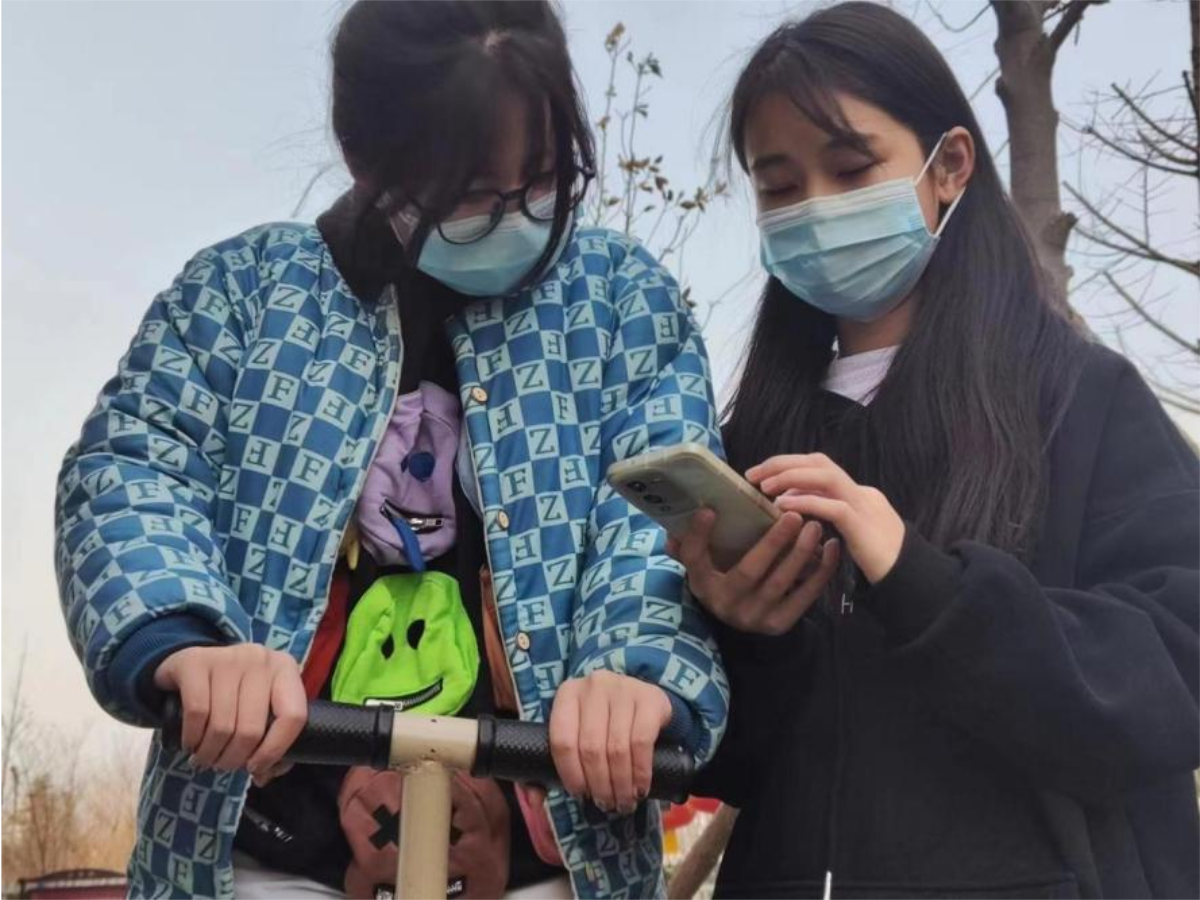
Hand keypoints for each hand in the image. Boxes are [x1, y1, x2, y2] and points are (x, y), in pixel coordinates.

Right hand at [154, 644, 307, 775]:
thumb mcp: (260, 709)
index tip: (255, 768)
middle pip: (252, 728)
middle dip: (233, 759)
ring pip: (223, 725)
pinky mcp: (195, 662)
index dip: (274, 751)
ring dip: (210, 753)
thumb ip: (271, 742)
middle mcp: (260, 659)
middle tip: (222, 765)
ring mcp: (228, 657)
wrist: (190, 664)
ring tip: (205, 758)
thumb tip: (263, 776)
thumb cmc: (234, 692)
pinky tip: (191, 744)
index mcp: (286, 669)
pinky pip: (197, 712)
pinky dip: (192, 738)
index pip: (294, 716)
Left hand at [549, 670, 671, 814]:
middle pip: (590, 747)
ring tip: (622, 801)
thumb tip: (535, 799)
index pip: (562, 739)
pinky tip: (640, 787)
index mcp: (568, 693)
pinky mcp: (650, 697)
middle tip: (605, 804)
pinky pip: (642, 742)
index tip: (579, 794)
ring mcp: (624, 688)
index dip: (570, 773)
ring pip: (617, 748)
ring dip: (620, 784)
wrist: (646, 699)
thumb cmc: (605, 721)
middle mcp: (595, 685)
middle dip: (598, 784)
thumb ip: (553, 761)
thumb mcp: (578, 730)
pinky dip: (640, 771)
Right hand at [666, 508, 839, 635]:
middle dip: (773, 542)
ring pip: (781, 583)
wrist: (741, 618)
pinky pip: (804, 597)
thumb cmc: (722, 578)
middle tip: (794, 514)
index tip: (709, 509)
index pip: (695, 559)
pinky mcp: (780, 624)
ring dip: (801, 553)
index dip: (699, 536)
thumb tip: (690, 515)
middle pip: (750, 570)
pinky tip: (832, 548)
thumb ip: (691, 542)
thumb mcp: (702, 564)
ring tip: (815, 526)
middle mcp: (727, 605)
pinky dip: (821, 572)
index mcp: (703, 585)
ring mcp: (755, 618)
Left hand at [748, 453, 904, 583]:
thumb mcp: (849, 534)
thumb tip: (792, 503)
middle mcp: (861, 493)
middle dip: (784, 463)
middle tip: (753, 473)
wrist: (912, 580)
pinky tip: (783, 506)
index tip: (762, 474)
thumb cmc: (877, 562)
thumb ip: (826, 516)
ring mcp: (864, 507)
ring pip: (826, 476)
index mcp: (858, 494)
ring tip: (764, 486)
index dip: (789, 465)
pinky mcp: (864, 527)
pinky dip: (806, 502)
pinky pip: (833, 506)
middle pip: (820, 462)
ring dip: (791, 477)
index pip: (821, 467)